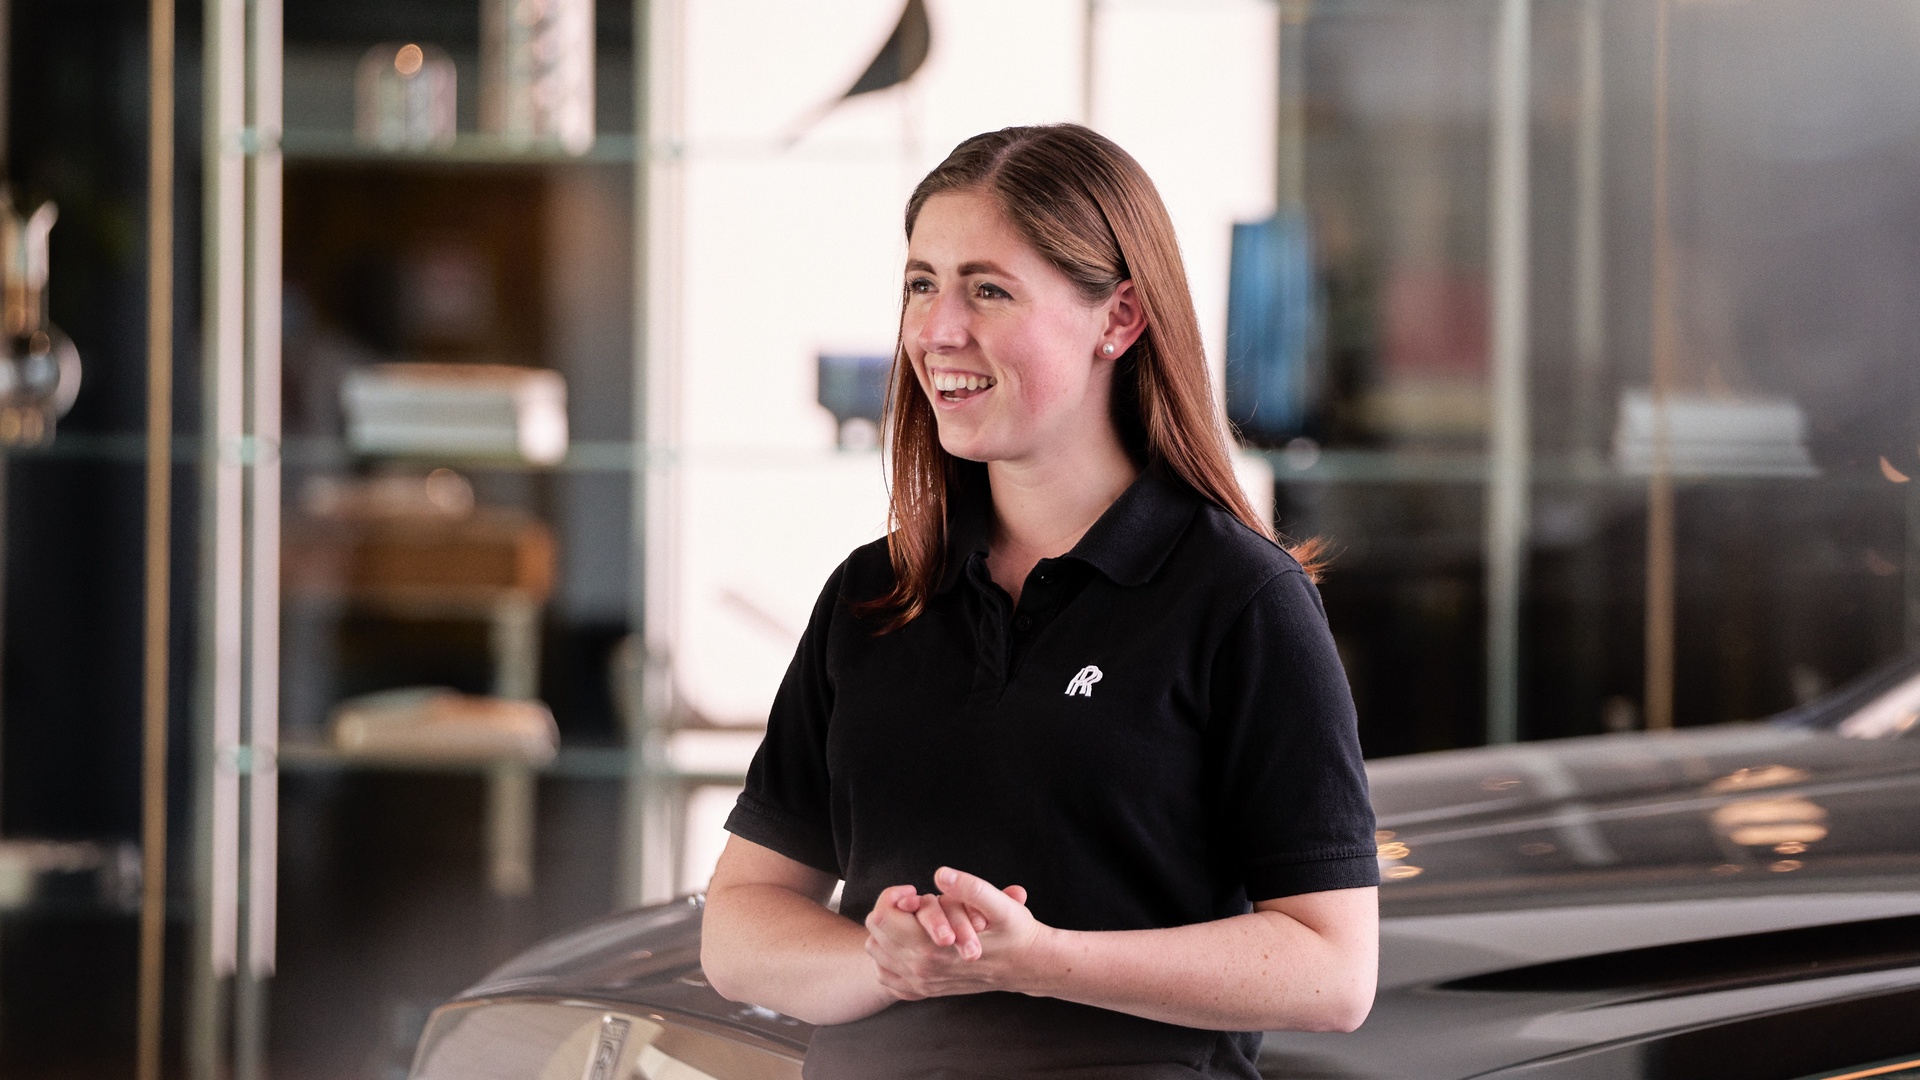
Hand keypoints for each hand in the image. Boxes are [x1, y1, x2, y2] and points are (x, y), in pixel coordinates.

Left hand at [863, 867, 1047, 1000]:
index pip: (883, 916)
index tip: (915, 890)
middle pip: (876, 932)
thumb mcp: (1000, 905)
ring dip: (888, 931)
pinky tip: (907, 944)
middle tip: (917, 902)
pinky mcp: (924, 991)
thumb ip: (969, 887)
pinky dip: (888, 957)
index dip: (894, 895)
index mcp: (932, 949)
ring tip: (913, 919)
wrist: (1028, 965)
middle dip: (892, 910)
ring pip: (876, 952)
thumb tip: (940, 874)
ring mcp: (921, 983)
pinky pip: (886, 975)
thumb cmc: (1015, 933)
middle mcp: (921, 969)